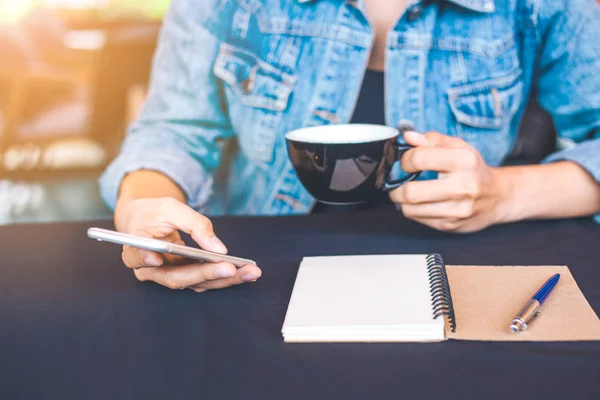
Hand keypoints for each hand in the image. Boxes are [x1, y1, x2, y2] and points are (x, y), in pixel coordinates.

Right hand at [115, 197, 261, 291]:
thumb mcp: (171, 207)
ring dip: (224, 280)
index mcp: (135, 248)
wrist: (145, 220)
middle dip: (207, 275)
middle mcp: (149, 270)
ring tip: (250, 272)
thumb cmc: (153, 212)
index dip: (145, 259)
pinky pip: (204, 280)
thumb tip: (218, 249)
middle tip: (232, 269)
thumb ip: (194, 224)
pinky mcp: (183, 276)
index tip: (157, 259)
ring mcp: (167, 276)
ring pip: (195, 283)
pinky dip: (225, 277)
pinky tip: (245, 272)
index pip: (137, 258)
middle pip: (176, 278)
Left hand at [389, 131, 510, 232]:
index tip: (405, 163)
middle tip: (396, 184)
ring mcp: (457, 209)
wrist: (498, 197)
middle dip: (396, 188)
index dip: (405, 160)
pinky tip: (420, 203)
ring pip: (410, 209)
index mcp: (464, 161)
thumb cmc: (474, 170)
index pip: (419, 159)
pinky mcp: (451, 225)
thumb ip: (432, 140)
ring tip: (405, 194)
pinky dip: (413, 210)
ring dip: (401, 201)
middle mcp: (463, 186)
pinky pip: (419, 219)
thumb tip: (408, 137)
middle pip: (411, 192)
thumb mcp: (459, 147)